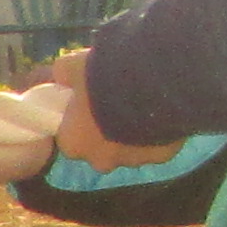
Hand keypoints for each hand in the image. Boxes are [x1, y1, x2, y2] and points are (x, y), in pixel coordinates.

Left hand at [37, 47, 181, 170]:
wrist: (152, 81)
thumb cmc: (104, 77)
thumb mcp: (74, 65)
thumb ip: (63, 73)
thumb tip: (62, 75)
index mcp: (73, 143)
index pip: (71, 138)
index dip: (80, 122)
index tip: (90, 105)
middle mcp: (101, 160)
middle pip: (101, 150)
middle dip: (107, 132)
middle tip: (118, 104)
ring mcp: (132, 161)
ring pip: (130, 150)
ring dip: (134, 134)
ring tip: (143, 106)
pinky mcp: (160, 156)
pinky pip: (158, 146)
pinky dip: (160, 133)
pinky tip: (164, 113)